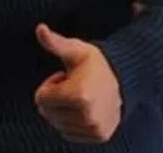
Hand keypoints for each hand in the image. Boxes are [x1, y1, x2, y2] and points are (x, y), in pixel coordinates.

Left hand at [34, 23, 121, 143]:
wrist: (122, 78)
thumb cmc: (93, 62)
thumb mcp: (73, 49)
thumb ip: (54, 42)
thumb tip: (40, 28)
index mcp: (79, 95)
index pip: (41, 99)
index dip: (49, 85)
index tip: (64, 77)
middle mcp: (88, 116)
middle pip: (48, 113)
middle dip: (55, 98)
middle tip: (71, 85)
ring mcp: (95, 128)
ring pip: (57, 124)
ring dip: (62, 110)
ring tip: (78, 95)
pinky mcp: (99, 136)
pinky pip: (69, 133)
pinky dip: (70, 121)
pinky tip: (83, 107)